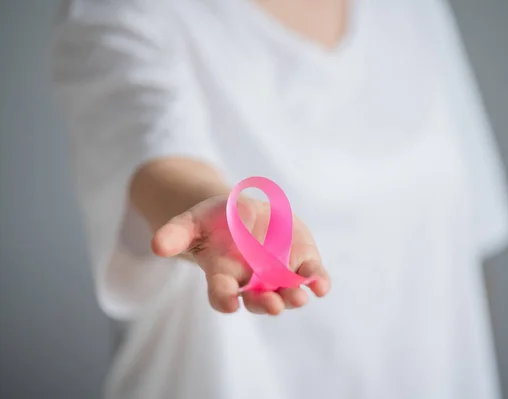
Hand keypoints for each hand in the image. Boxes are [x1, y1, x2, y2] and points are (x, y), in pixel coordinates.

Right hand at [151, 195, 330, 314]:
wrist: (243, 215)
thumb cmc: (214, 223)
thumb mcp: (192, 222)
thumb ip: (176, 233)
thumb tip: (156, 245)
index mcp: (223, 275)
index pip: (221, 294)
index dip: (224, 299)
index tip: (229, 303)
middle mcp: (252, 282)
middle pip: (258, 300)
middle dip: (266, 304)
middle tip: (274, 305)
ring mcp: (278, 274)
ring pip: (287, 292)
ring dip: (293, 295)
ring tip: (300, 297)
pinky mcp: (300, 261)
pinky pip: (310, 276)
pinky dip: (317, 281)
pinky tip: (321, 285)